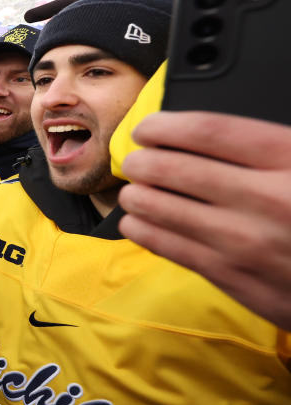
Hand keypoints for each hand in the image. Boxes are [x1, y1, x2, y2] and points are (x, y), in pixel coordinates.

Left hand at [117, 111, 290, 328]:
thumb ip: (271, 147)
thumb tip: (208, 135)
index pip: (209, 132)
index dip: (165, 126)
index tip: (147, 128)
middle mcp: (264, 199)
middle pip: (173, 168)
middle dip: (142, 162)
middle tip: (134, 160)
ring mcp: (245, 242)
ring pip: (162, 209)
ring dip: (137, 196)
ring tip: (134, 191)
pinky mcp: (232, 278)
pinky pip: (170, 248)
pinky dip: (144, 231)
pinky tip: (136, 223)